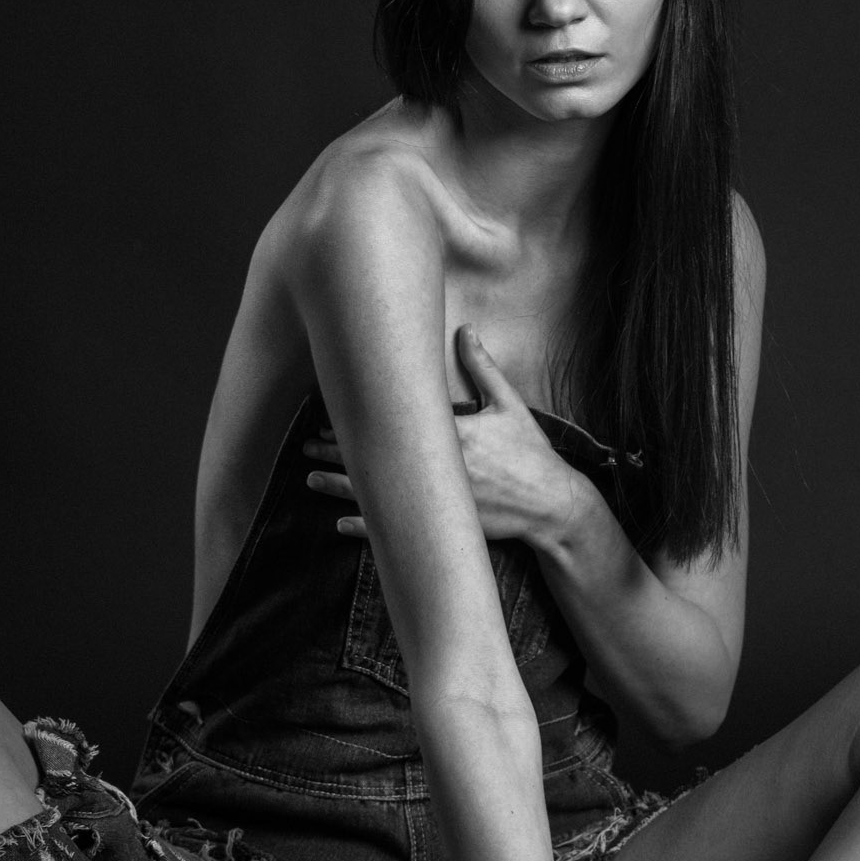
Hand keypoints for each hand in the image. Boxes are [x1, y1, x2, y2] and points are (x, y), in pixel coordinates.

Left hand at [304, 324, 580, 547]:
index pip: (393, 421)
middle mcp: (440, 467)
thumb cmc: (531, 454)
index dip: (359, 419)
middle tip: (308, 446)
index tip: (333, 414)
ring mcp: (439, 499)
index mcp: (452, 434)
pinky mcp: (444, 524)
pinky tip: (341, 524)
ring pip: (378, 494)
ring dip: (340, 488)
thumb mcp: (509, 406)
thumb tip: (466, 330)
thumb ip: (483, 369)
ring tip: (310, 481)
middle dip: (338, 452)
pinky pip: (397, 529)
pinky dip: (367, 529)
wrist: (551, 505)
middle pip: (377, 457)